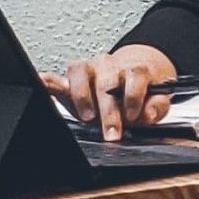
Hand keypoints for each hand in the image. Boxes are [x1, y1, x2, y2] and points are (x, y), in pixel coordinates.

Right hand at [40, 45, 178, 141]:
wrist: (130, 73)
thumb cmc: (142, 89)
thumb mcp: (158, 98)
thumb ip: (156, 106)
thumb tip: (147, 115)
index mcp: (133, 69)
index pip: (135, 75)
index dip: (134, 96)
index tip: (134, 116)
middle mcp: (109, 65)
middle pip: (107, 81)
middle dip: (109, 110)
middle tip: (112, 133)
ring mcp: (89, 70)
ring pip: (80, 71)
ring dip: (82, 95)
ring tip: (87, 117)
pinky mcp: (70, 80)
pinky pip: (55, 78)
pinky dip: (47, 82)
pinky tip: (41, 84)